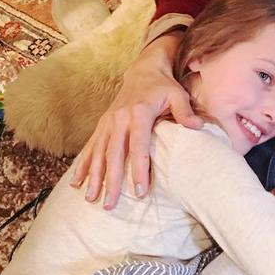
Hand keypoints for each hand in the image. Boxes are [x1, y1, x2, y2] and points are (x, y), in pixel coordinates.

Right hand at [72, 32, 201, 208]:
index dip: (139, 169)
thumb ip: (185, 112)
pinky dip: (83, 164)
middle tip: (111, 204)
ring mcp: (108, 122)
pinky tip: (75, 182)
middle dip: (112, 181)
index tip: (141, 191)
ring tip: (91, 198)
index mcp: (139, 113)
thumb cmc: (164, 87)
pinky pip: (90, 146)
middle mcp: (119, 119)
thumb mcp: (178, 95)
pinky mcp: (103, 124)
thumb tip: (198, 128)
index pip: (138, 146)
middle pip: (114, 154)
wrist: (144, 71)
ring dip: (94, 176)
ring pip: (98, 153)